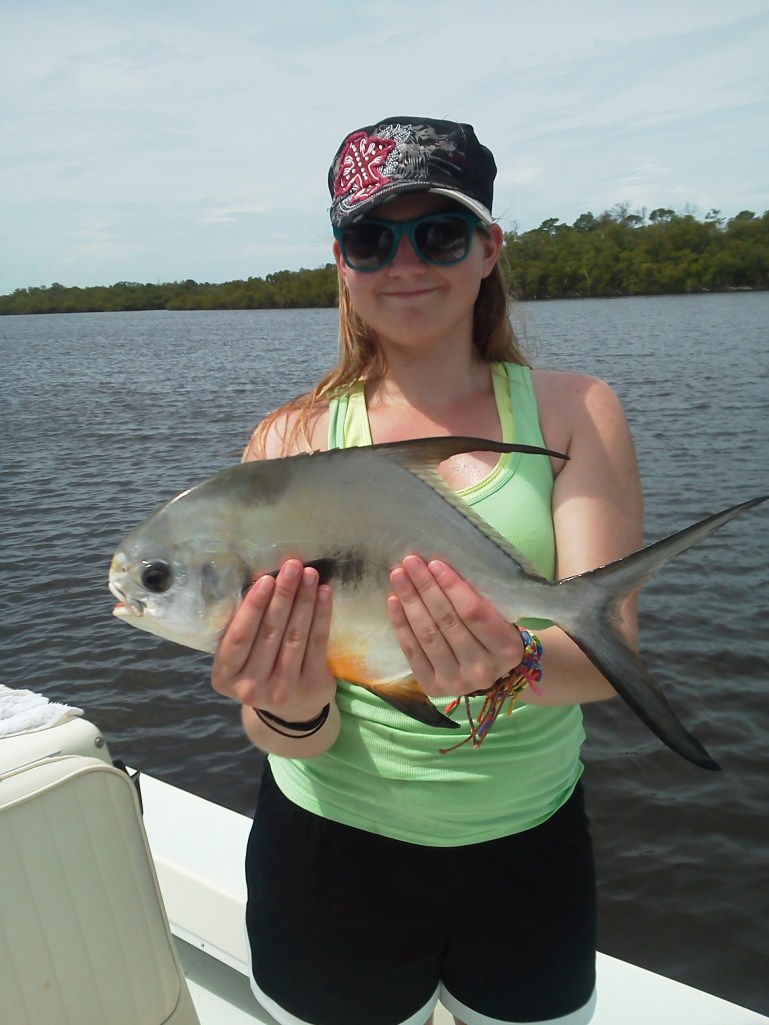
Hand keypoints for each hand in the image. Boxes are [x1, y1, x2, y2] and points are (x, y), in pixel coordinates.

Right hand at [211, 559, 335, 718]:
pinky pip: (317, 643)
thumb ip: (245, 628)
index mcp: (225, 676)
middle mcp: (251, 687)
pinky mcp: (311, 686)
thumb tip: (263, 579)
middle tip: (292, 567)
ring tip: (309, 574)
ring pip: (295, 636)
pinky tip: (324, 594)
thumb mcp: (241, 658)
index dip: (253, 607)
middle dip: (283, 595)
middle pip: (270, 633)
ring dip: (304, 601)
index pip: (239, 638)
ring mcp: (282, 689)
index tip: (266, 579)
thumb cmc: (260, 669)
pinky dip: (322, 615)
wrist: (292, 710)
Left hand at [386, 556, 523, 696]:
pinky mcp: (434, 687)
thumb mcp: (501, 618)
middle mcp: (483, 669)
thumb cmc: (495, 634)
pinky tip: (393, 602)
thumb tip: (439, 568)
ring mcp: (458, 682)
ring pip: (428, 635)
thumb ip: (479, 599)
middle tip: (410, 562)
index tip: (434, 564)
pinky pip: (413, 652)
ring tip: (399, 577)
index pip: (473, 612)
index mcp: (507, 649)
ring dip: (410, 602)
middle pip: (447, 622)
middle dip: (426, 588)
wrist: (491, 674)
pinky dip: (401, 625)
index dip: (451, 586)